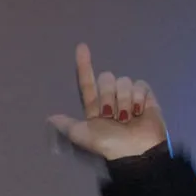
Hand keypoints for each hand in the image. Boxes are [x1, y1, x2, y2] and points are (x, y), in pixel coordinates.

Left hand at [49, 44, 168, 161]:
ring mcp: (128, 96)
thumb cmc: (108, 143)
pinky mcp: (145, 96)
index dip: (84, 64)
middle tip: (112, 116)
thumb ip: (67, 125)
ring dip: (124, 101)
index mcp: (94, 106)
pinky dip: (138, 98)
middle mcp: (110, 98)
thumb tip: (50, 118)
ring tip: (127, 118)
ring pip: (123, 81)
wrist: (134, 149)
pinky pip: (139, 84)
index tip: (81, 46)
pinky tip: (139, 111)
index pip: (87, 82)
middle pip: (106, 79)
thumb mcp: (82, 136)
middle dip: (108, 96)